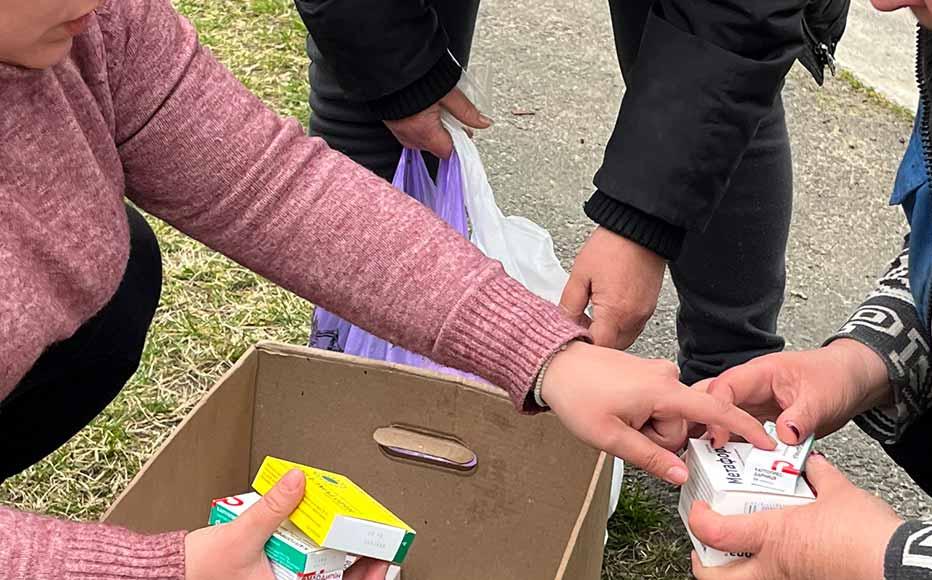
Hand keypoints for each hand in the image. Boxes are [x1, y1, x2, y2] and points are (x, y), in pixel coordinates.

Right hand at [185, 469, 388, 579]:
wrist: (173, 572)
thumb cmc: (201, 569)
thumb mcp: (243, 533)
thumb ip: (272, 506)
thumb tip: (298, 481)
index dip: (370, 573)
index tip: (386, 556)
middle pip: (336, 577)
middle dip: (357, 560)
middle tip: (375, 540)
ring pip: (321, 570)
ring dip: (337, 554)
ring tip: (353, 535)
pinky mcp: (271, 573)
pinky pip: (302, 564)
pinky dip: (314, 549)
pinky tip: (318, 534)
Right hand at [384, 87, 490, 158]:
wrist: (389, 65)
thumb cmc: (416, 78)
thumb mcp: (449, 94)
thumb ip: (467, 111)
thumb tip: (483, 122)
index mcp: (425, 133)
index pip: (448, 152)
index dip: (459, 143)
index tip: (464, 131)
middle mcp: (410, 136)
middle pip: (435, 147)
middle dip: (446, 134)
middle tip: (452, 115)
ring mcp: (398, 131)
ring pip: (422, 139)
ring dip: (433, 128)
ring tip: (436, 108)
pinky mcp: (392, 123)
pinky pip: (410, 131)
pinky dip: (419, 123)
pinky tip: (423, 108)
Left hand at [541, 342, 774, 484]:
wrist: (555, 364)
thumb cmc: (577, 394)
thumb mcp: (611, 437)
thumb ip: (650, 458)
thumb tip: (681, 475)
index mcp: (663, 390)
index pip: (715, 410)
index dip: (743, 428)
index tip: (767, 442)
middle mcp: (667, 377)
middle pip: (683, 425)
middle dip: (659, 438)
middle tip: (625, 431)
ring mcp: (658, 374)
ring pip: (669, 417)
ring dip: (648, 427)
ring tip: (618, 418)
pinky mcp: (649, 374)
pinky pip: (659, 405)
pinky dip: (644, 415)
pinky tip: (620, 410)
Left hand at [561, 227, 665, 349]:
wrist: (640, 228)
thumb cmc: (611, 246)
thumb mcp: (580, 274)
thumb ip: (569, 304)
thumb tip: (564, 323)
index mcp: (615, 312)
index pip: (599, 347)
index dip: (583, 346)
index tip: (571, 338)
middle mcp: (633, 318)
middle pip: (612, 348)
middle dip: (594, 343)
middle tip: (577, 329)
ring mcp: (644, 314)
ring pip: (623, 340)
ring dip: (607, 336)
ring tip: (590, 319)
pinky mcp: (649, 307)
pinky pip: (632, 328)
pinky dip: (618, 327)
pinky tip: (606, 313)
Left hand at [689, 453, 902, 579]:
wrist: (897, 566)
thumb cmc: (867, 535)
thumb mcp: (838, 493)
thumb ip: (818, 475)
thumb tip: (812, 464)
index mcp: (772, 536)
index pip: (713, 532)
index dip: (697, 519)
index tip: (699, 508)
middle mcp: (774, 566)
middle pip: (714, 579)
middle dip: (702, 565)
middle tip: (704, 547)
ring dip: (734, 570)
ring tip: (737, 552)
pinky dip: (767, 570)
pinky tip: (778, 555)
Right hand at [699, 339, 890, 446]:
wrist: (852, 380)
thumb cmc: (835, 376)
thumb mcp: (821, 397)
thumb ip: (802, 417)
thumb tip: (784, 437)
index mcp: (759, 373)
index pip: (724, 387)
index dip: (718, 412)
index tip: (721, 438)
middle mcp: (750, 388)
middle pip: (714, 402)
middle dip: (705, 424)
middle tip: (705, 450)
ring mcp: (754, 406)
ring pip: (725, 421)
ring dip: (720, 439)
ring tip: (714, 462)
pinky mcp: (762, 422)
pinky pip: (743, 435)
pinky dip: (738, 450)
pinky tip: (738, 466)